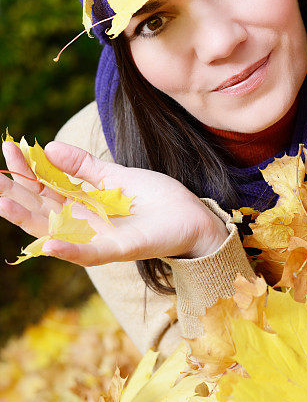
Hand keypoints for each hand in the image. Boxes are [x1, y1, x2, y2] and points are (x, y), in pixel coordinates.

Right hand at [0, 139, 226, 266]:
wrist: (193, 217)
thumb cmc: (156, 199)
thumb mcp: (116, 176)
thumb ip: (83, 167)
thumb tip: (48, 148)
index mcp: (83, 205)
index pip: (44, 189)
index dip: (25, 171)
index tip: (9, 148)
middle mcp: (85, 224)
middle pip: (41, 210)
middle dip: (15, 193)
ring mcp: (100, 239)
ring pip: (55, 231)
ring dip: (28, 218)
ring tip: (1, 201)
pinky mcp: (121, 249)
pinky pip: (90, 253)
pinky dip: (68, 248)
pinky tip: (48, 242)